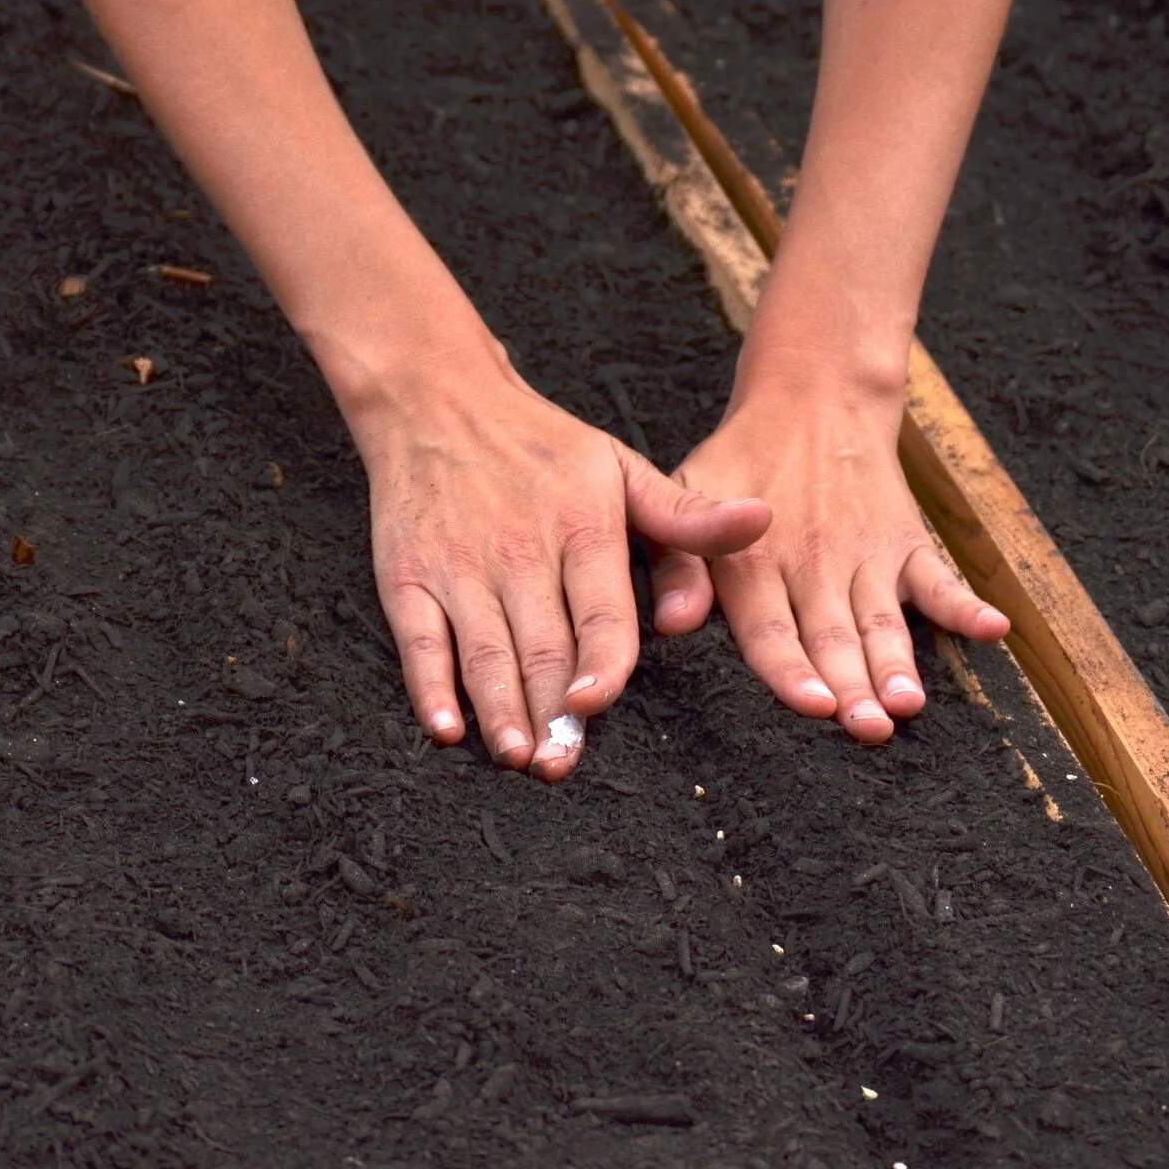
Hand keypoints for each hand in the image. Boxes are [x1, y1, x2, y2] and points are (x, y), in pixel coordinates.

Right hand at [351, 353, 771, 781]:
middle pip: (539, 645)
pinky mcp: (407, 577)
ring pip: (482, 651)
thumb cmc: (540, 446)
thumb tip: (761, 522)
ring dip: (497, 709)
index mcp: (582, 527)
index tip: (593, 703)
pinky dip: (428, 686)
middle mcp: (519, 551)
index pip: (598, 609)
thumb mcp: (622, 468)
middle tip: (558, 766)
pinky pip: (419, 640)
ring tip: (516, 755)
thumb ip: (687, 518)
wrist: (436, 402)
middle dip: (549, 712)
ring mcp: (458, 567)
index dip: (597, 661)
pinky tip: (445, 727)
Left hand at [652, 390, 1009, 742]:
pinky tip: (993, 629)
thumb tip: (671, 625)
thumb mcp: (686, 498)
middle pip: (832, 637)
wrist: (812, 402)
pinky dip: (966, 604)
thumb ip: (678, 567)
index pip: (770, 630)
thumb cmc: (737, 463)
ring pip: (882, 621)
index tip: (811, 705)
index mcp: (752, 562)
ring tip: (908, 704)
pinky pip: (940, 578)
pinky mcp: (905, 542)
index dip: (791, 670)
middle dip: (850, 687)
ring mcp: (864, 555)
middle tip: (866, 729)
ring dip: (897, 664)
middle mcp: (811, 563)